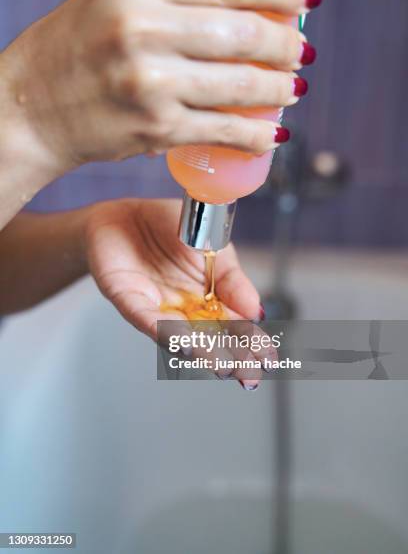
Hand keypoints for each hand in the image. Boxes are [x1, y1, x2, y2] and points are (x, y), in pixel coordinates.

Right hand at [3, 0, 318, 173]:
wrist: (31, 107)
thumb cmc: (77, 49)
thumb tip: (245, 8)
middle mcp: (142, 26)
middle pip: (243, 32)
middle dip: (286, 46)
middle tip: (302, 53)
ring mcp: (150, 80)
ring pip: (240, 84)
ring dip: (279, 90)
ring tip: (293, 90)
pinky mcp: (155, 127)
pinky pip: (222, 130)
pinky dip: (255, 134)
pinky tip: (272, 133)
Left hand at [85, 199, 270, 386]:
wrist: (127, 209)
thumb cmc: (169, 227)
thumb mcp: (214, 247)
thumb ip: (233, 280)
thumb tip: (256, 311)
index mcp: (208, 298)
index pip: (233, 325)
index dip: (251, 342)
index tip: (269, 358)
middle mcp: (183, 309)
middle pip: (209, 338)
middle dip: (231, 357)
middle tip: (249, 375)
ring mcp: (156, 306)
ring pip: (179, 336)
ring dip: (202, 350)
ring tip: (222, 365)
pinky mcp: (127, 297)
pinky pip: (145, 317)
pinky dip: (165, 331)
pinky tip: (184, 342)